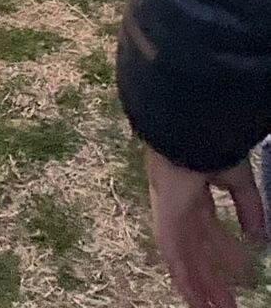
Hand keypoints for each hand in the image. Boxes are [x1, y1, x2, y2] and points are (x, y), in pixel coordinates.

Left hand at [147, 149, 265, 307]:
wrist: (188, 134)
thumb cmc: (213, 146)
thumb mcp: (239, 179)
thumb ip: (249, 207)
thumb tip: (260, 237)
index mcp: (196, 190)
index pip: (210, 228)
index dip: (225, 252)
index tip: (240, 274)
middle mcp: (182, 206)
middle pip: (199, 250)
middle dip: (213, 278)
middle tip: (228, 305)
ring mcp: (172, 216)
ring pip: (187, 260)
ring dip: (201, 288)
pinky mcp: (166, 223)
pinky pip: (174, 260)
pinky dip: (185, 283)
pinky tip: (195, 303)